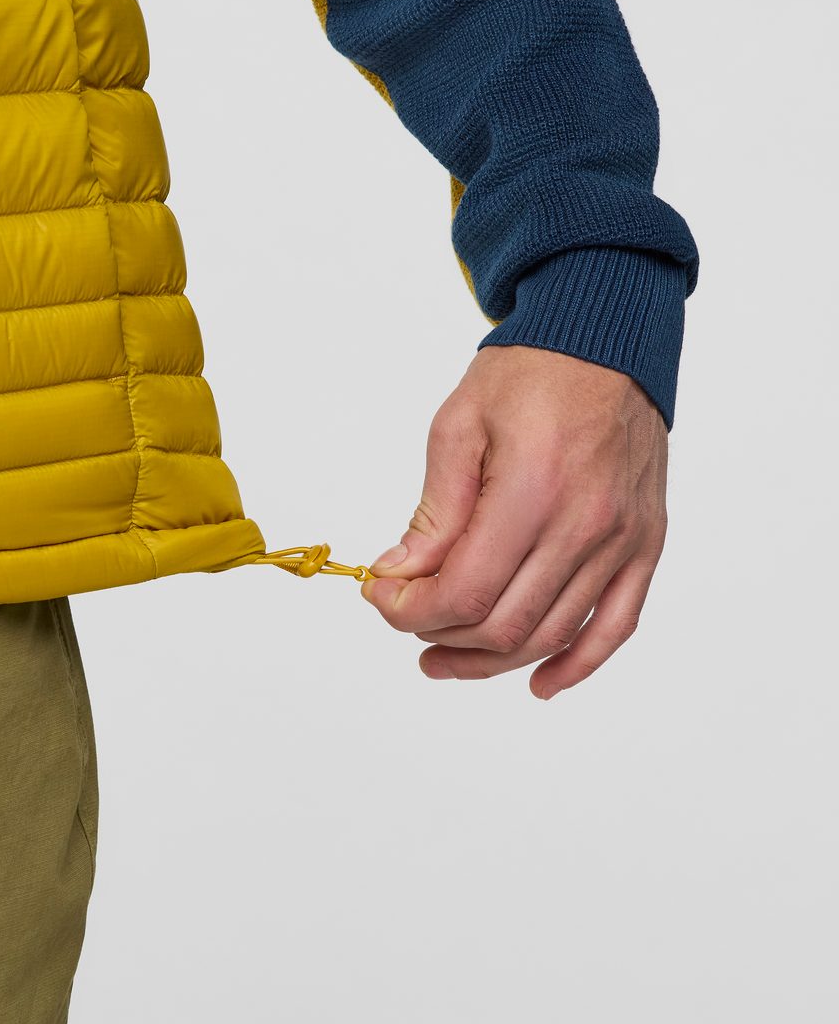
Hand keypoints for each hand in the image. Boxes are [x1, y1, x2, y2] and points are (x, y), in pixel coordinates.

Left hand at [362, 346, 667, 698]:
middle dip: (439, 635)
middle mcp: (585, 524)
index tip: (379, 597)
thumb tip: (399, 575)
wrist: (605, 340)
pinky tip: (538, 683)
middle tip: (404, 622)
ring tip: (443, 656)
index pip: (464, 590)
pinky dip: (577, 665)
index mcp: (533, 489)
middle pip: (504, 623)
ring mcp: (622, 540)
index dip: (410, 610)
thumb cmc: (529, 373)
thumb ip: (433, 511)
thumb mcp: (457, 427)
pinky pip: (615, 626)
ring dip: (490, 660)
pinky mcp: (644, 545)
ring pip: (551, 635)